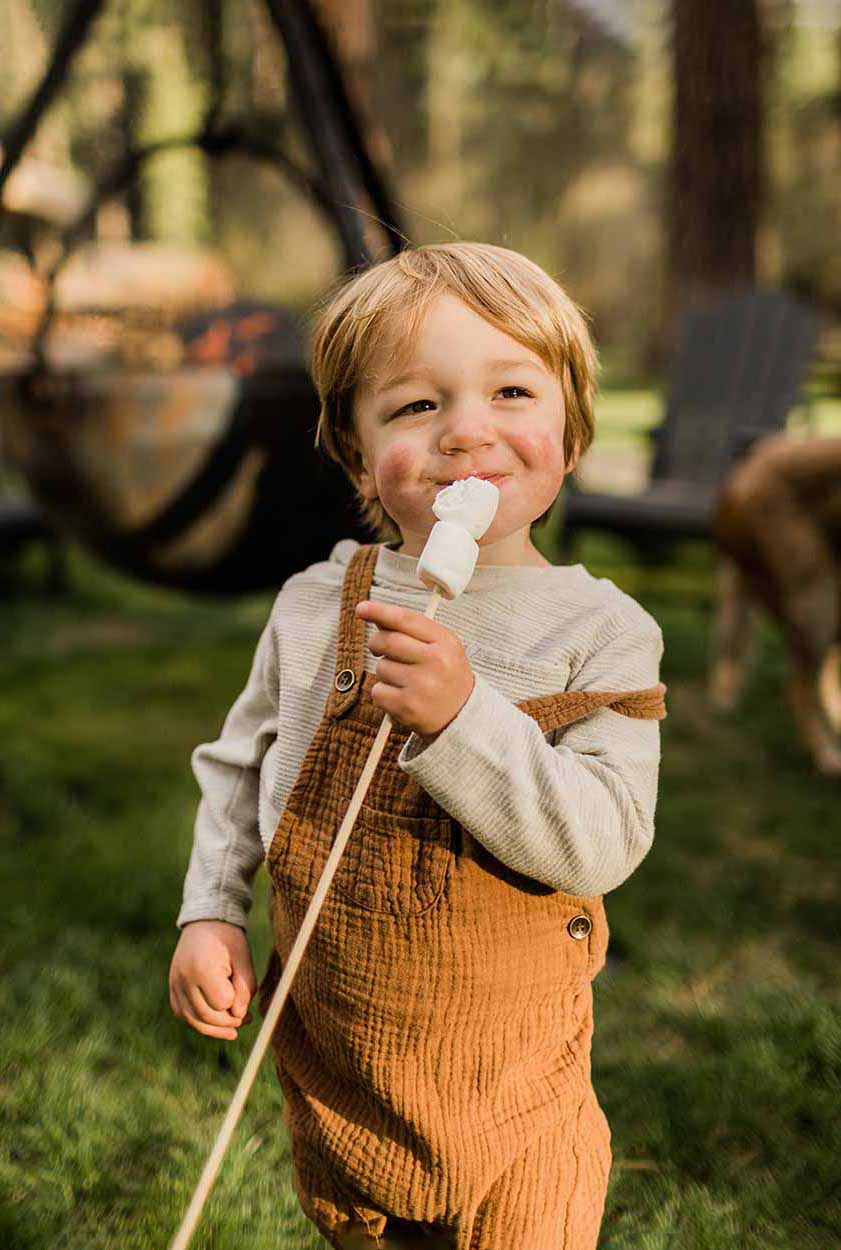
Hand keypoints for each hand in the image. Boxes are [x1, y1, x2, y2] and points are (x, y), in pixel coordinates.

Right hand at [169, 920, 256, 1040]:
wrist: (205, 923)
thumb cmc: (227, 939)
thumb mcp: (243, 958)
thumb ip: (245, 988)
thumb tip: (239, 1016)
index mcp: (202, 968)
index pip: (222, 1003)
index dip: (236, 1003)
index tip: (244, 994)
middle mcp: (183, 979)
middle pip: (206, 1016)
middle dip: (228, 1022)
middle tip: (246, 1019)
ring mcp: (174, 985)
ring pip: (193, 1021)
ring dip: (215, 1029)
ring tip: (233, 1029)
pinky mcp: (172, 989)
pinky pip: (184, 1015)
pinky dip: (199, 1022)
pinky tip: (215, 1022)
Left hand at [354, 599, 474, 736]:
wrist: (462, 716)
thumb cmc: (446, 675)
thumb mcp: (441, 647)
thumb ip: (413, 630)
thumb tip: (376, 616)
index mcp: (445, 642)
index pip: (407, 619)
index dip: (380, 611)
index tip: (361, 608)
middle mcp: (435, 662)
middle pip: (388, 641)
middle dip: (376, 643)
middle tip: (379, 648)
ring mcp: (421, 686)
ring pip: (381, 667)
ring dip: (385, 672)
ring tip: (404, 680)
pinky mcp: (407, 707)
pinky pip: (377, 691)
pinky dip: (383, 693)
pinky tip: (400, 696)